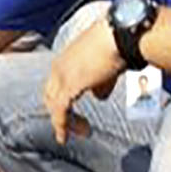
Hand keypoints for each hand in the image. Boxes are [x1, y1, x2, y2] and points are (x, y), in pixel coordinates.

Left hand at [43, 17, 125, 144]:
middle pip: (50, 95)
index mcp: (67, 58)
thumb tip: (100, 96)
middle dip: (61, 112)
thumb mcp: (107, 65)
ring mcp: (62, 75)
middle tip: (76, 125)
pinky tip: (64, 137)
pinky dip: (61, 126)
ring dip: (64, 122)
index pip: (56, 83)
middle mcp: (59, 66)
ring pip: (53, 105)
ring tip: (81, 132)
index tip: (73, 112)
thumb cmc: (117, 42)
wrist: (120, 34)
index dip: (63, 99)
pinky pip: (59, 112)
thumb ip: (101, 82)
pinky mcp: (68, 86)